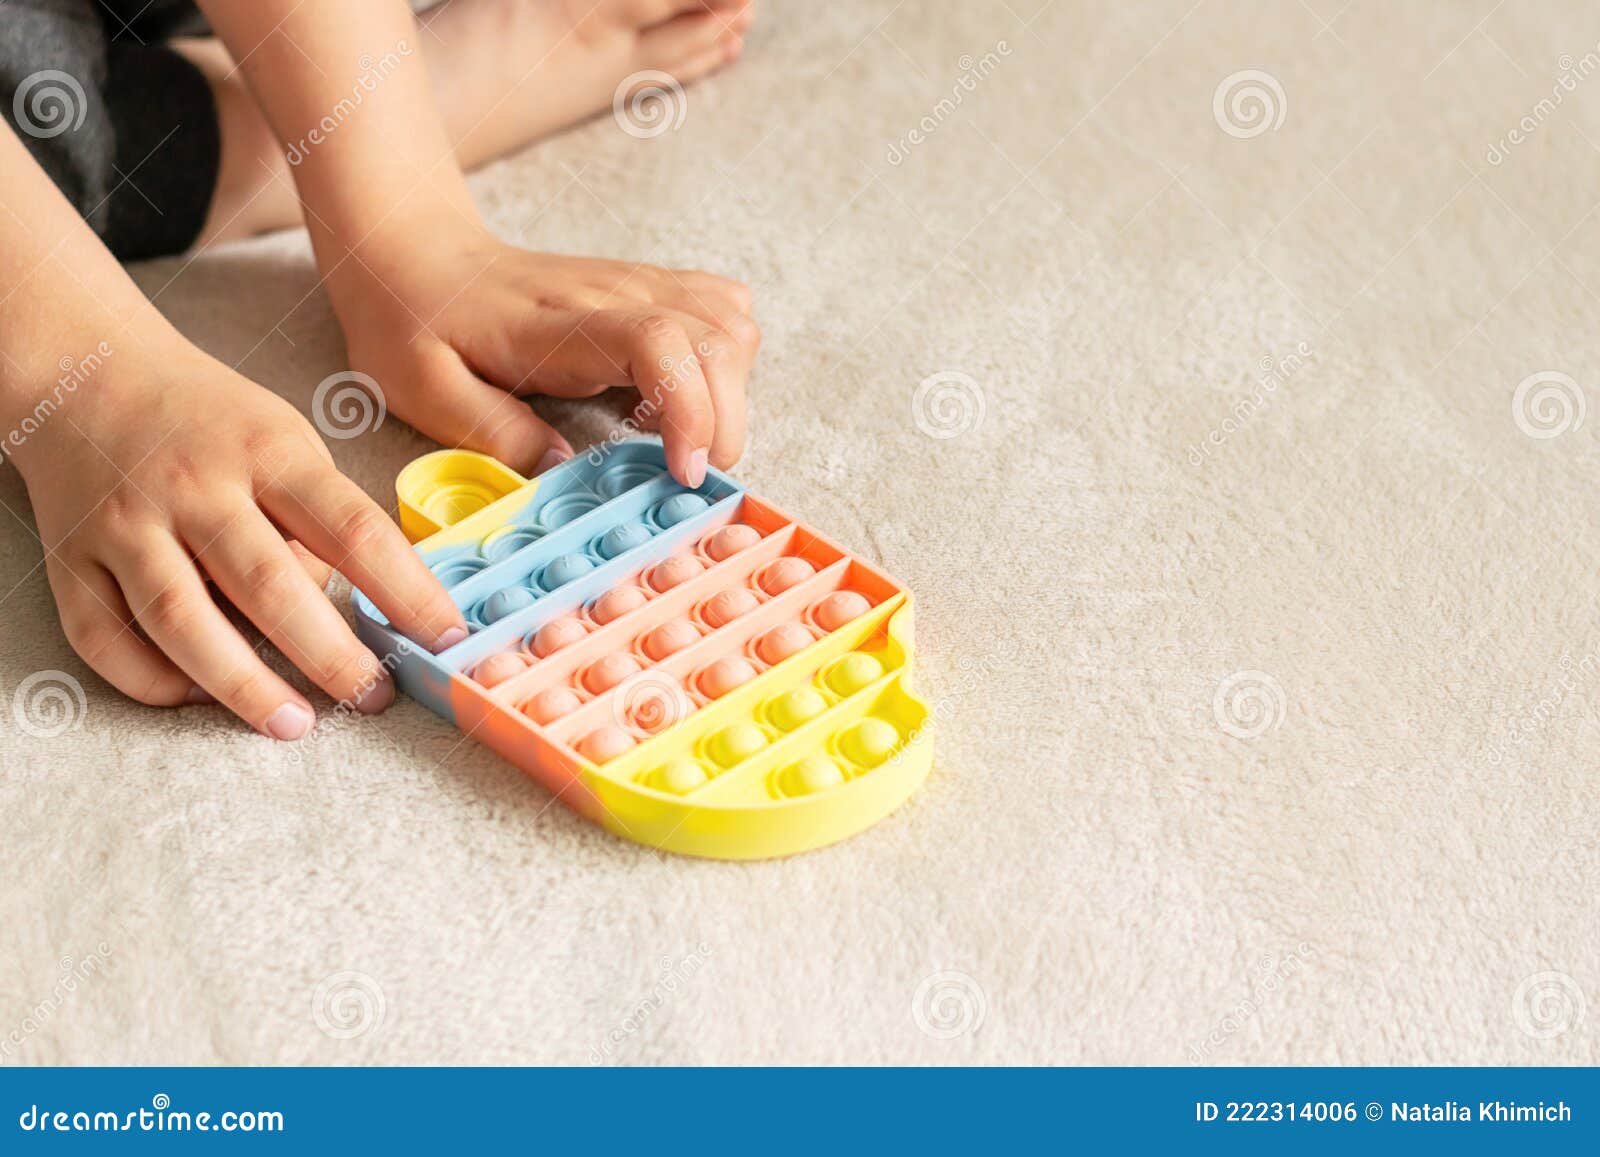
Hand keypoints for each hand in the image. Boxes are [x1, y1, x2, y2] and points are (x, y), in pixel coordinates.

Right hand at [12, 344, 466, 738]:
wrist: (90, 375)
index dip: (408, 592)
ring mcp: (126, 525)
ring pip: (182, 621)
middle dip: (330, 656)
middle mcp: (194, 487)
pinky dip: (156, 681)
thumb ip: (322, 519)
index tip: (447, 641)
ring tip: (296, 724)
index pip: (353, 530)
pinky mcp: (71, 561)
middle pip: (269, 585)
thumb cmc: (215, 424)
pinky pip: (107, 640)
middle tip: (374, 699)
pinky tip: (202, 699)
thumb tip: (367, 612)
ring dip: (244, 684)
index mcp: (268, 452)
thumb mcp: (287, 440)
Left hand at [330, 223, 759, 485]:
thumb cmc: (415, 323)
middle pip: (718, 340)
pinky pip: (726, 315)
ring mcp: (640, 285)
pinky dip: (729, 364)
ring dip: (732, 394)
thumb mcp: (424, 389)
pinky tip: (690, 398)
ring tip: (688, 441)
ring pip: (734, 327)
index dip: (690, 409)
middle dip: (724, 421)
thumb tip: (566, 469)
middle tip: (686, 475)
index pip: (659, 341)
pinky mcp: (652, 288)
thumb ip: (494, 432)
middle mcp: (615, 294)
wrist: (414, 252)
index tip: (681, 471)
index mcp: (559, 322)